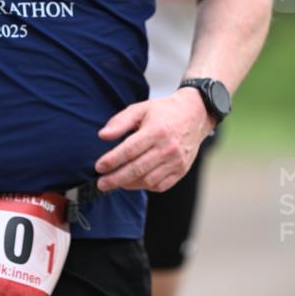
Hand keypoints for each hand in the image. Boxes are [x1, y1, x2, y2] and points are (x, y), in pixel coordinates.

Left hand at [95, 88, 213, 193]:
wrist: (195, 115)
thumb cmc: (163, 112)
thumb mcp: (140, 109)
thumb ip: (120, 121)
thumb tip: (102, 136)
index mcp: (156, 131)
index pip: (130, 150)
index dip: (112, 160)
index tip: (99, 167)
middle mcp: (168, 148)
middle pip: (137, 169)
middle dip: (116, 179)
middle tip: (102, 183)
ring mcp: (176, 161)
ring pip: (148, 180)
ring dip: (129, 184)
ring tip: (116, 182)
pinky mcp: (181, 170)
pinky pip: (160, 186)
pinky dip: (145, 186)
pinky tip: (135, 181)